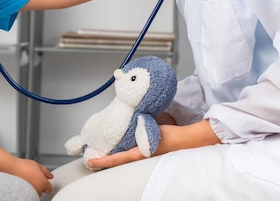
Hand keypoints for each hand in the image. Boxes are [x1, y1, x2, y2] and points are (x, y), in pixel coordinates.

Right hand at [11, 157, 52, 195]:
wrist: (11, 169)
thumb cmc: (23, 166)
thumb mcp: (38, 165)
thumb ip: (46, 172)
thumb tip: (50, 176)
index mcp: (43, 182)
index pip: (49, 188)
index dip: (46, 184)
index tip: (44, 181)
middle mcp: (38, 189)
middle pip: (42, 191)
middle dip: (40, 185)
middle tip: (34, 178)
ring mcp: (31, 192)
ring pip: (35, 192)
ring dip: (34, 188)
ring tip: (28, 180)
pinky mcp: (24, 193)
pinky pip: (29, 193)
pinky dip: (28, 189)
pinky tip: (25, 183)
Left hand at [87, 121, 219, 170]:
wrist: (188, 141)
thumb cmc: (172, 135)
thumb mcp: (153, 128)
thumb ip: (140, 123)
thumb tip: (131, 116)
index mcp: (140, 153)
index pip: (117, 160)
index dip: (103, 161)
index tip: (91, 162)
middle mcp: (140, 159)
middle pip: (118, 164)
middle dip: (105, 162)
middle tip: (91, 161)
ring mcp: (144, 159)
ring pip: (124, 162)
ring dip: (113, 160)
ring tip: (101, 157)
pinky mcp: (148, 156)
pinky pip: (131, 158)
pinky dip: (122, 157)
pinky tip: (118, 151)